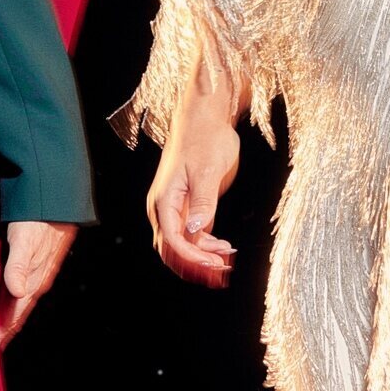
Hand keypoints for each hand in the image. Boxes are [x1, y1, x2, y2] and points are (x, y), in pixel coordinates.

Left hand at [0, 219, 74, 347]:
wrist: (56, 202)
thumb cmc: (39, 220)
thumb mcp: (23, 242)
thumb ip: (18, 266)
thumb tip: (17, 292)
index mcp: (35, 280)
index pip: (18, 313)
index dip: (6, 330)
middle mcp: (36, 279)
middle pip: (19, 310)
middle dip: (6, 325)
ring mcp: (37, 270)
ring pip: (21, 299)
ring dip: (9, 312)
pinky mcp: (34, 260)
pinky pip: (22, 285)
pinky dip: (12, 296)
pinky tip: (6, 296)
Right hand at [147, 110, 240, 285]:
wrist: (204, 119)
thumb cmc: (203, 138)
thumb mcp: (206, 170)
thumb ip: (202, 202)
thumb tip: (195, 230)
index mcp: (163, 200)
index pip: (173, 241)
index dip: (193, 257)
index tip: (214, 264)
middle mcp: (163, 207)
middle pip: (172, 250)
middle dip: (195, 265)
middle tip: (221, 271)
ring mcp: (174, 208)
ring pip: (181, 245)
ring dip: (201, 257)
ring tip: (226, 260)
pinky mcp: (186, 206)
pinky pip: (190, 235)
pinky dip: (204, 246)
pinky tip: (222, 247)